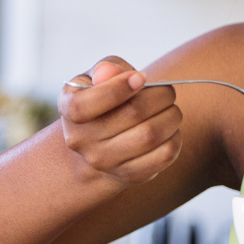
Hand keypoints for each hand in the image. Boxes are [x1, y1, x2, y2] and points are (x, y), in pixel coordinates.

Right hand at [57, 57, 181, 189]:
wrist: (99, 143)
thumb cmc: (102, 98)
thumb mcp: (96, 77)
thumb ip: (106, 68)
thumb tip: (112, 71)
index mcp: (68, 108)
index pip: (85, 105)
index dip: (118, 88)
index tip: (141, 77)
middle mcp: (80, 139)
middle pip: (132, 114)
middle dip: (160, 96)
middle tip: (168, 91)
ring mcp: (103, 161)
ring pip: (150, 135)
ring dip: (171, 116)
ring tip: (171, 108)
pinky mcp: (128, 175)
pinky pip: (163, 156)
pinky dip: (174, 138)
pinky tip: (170, 129)